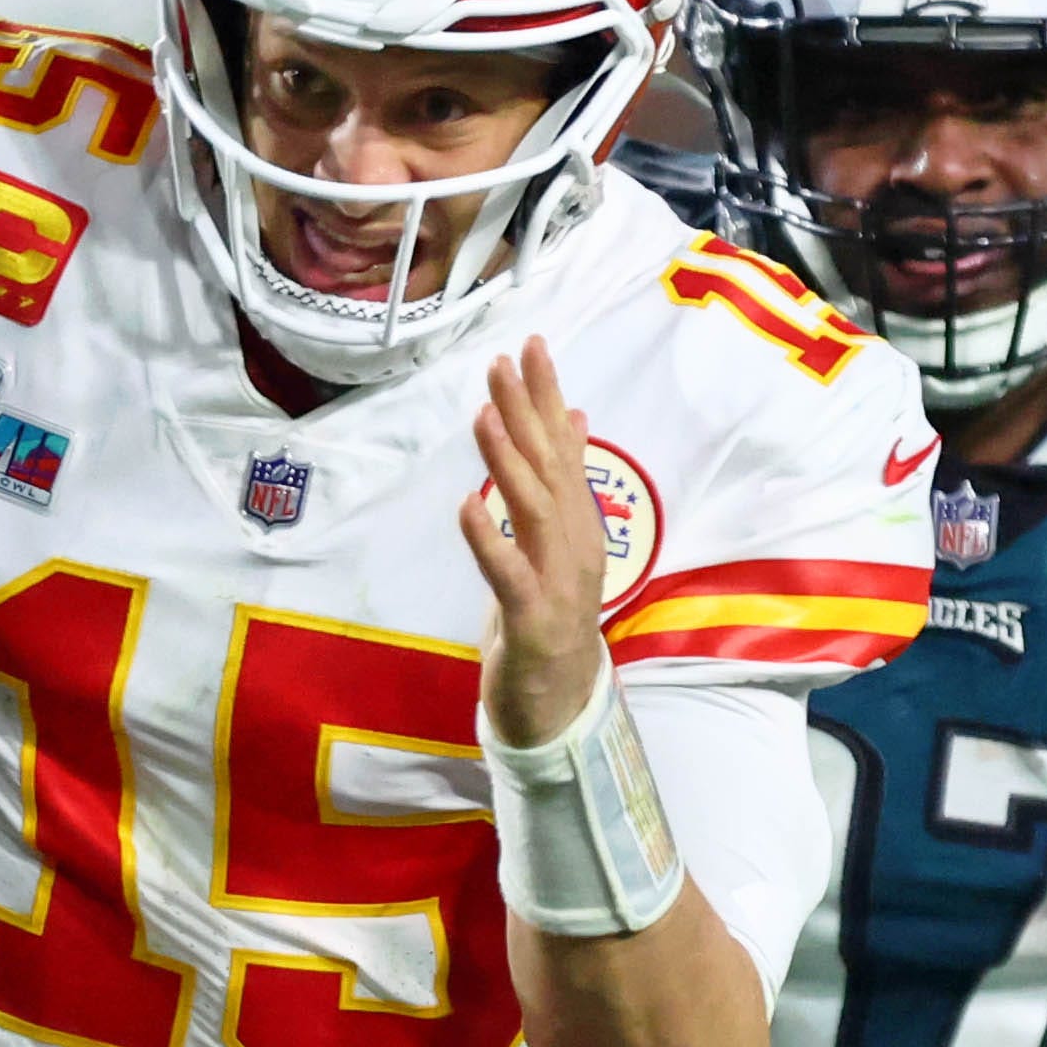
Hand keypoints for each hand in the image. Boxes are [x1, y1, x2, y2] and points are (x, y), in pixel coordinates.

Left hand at [459, 340, 611, 746]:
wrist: (560, 702)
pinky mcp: (533, 621)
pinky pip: (509, 575)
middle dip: (527, 412)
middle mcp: (576, 543)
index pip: (563, 447)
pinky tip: (467, 506)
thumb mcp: (557, 539)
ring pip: (534, 511)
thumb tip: (573, 415)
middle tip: (503, 361)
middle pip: (550, 468)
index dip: (547, 395)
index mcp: (579, 522)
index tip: (529, 344)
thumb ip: (563, 480)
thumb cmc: (552, 614)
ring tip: (485, 416)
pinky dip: (488, 540)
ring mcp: (558, 582)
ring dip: (509, 462)